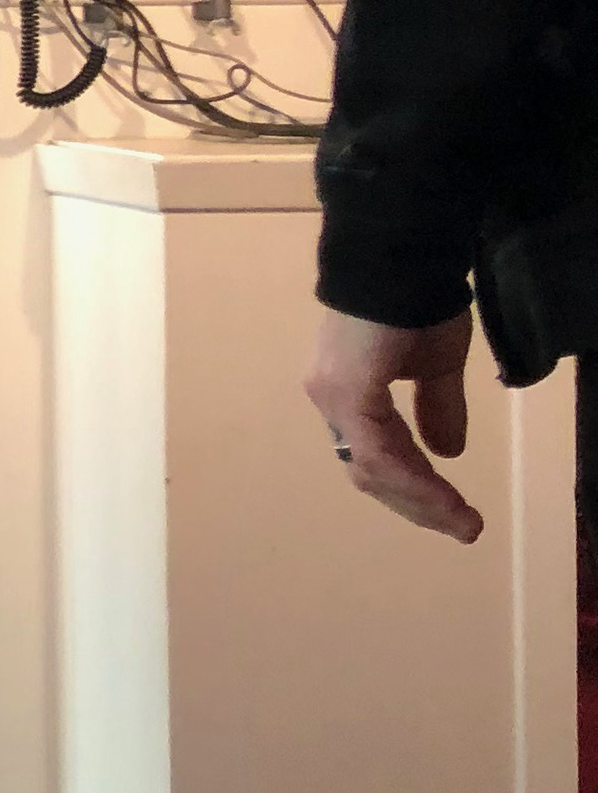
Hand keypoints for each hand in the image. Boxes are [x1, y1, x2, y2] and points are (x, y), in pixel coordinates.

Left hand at [302, 307, 485, 542]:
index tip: (457, 514)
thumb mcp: (435, 367)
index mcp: (349, 393)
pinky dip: (413, 478)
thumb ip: (436, 409)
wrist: (403, 263)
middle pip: (369, 471)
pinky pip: (379, 450)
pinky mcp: (345, 392)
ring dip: (421, 500)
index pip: (375, 455)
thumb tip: (447, 453)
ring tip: (462, 522)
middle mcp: (331, 400)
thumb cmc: (417, 305)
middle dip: (417, 505)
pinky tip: (444, 497)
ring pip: (373, 467)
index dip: (414, 488)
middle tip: (463, 529)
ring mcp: (332, 396)